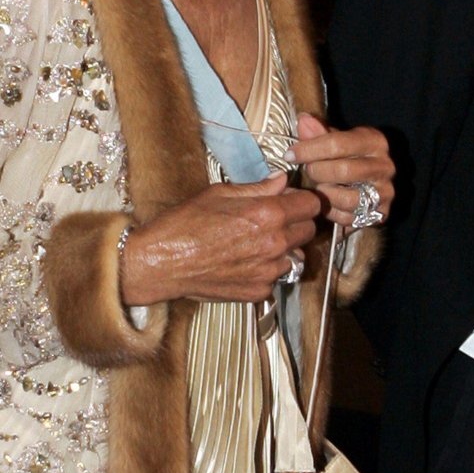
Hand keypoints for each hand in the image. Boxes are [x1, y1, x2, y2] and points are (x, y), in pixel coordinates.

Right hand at [120, 172, 321, 304]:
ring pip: (295, 255)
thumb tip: (281, 180)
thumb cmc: (185, 223)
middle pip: (308, 230)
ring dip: (284, 248)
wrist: (161, 262)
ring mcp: (268, 271)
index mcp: (268, 214)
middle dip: (296, 222)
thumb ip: (258, 188)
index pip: (312, 204)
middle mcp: (274, 243)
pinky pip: (276, 276)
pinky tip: (244, 261)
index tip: (292, 200)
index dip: (302, 200)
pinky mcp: (258, 292)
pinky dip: (267, 269)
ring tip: (256, 242)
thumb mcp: (220, 193)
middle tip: (274, 219)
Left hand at [290, 112, 394, 232]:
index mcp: (374, 141)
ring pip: (347, 198)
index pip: (337, 143)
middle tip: (307, 171)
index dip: (309, 149)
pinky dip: (332, 212)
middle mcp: (384, 166)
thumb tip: (303, 119)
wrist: (370, 181)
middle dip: (317, 172)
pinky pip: (349, 218)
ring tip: (317, 186)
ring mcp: (385, 191)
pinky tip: (327, 201)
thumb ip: (318, 131)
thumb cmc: (348, 156)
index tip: (290, 154)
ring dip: (325, 193)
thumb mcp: (335, 139)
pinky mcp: (381, 213)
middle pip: (343, 171)